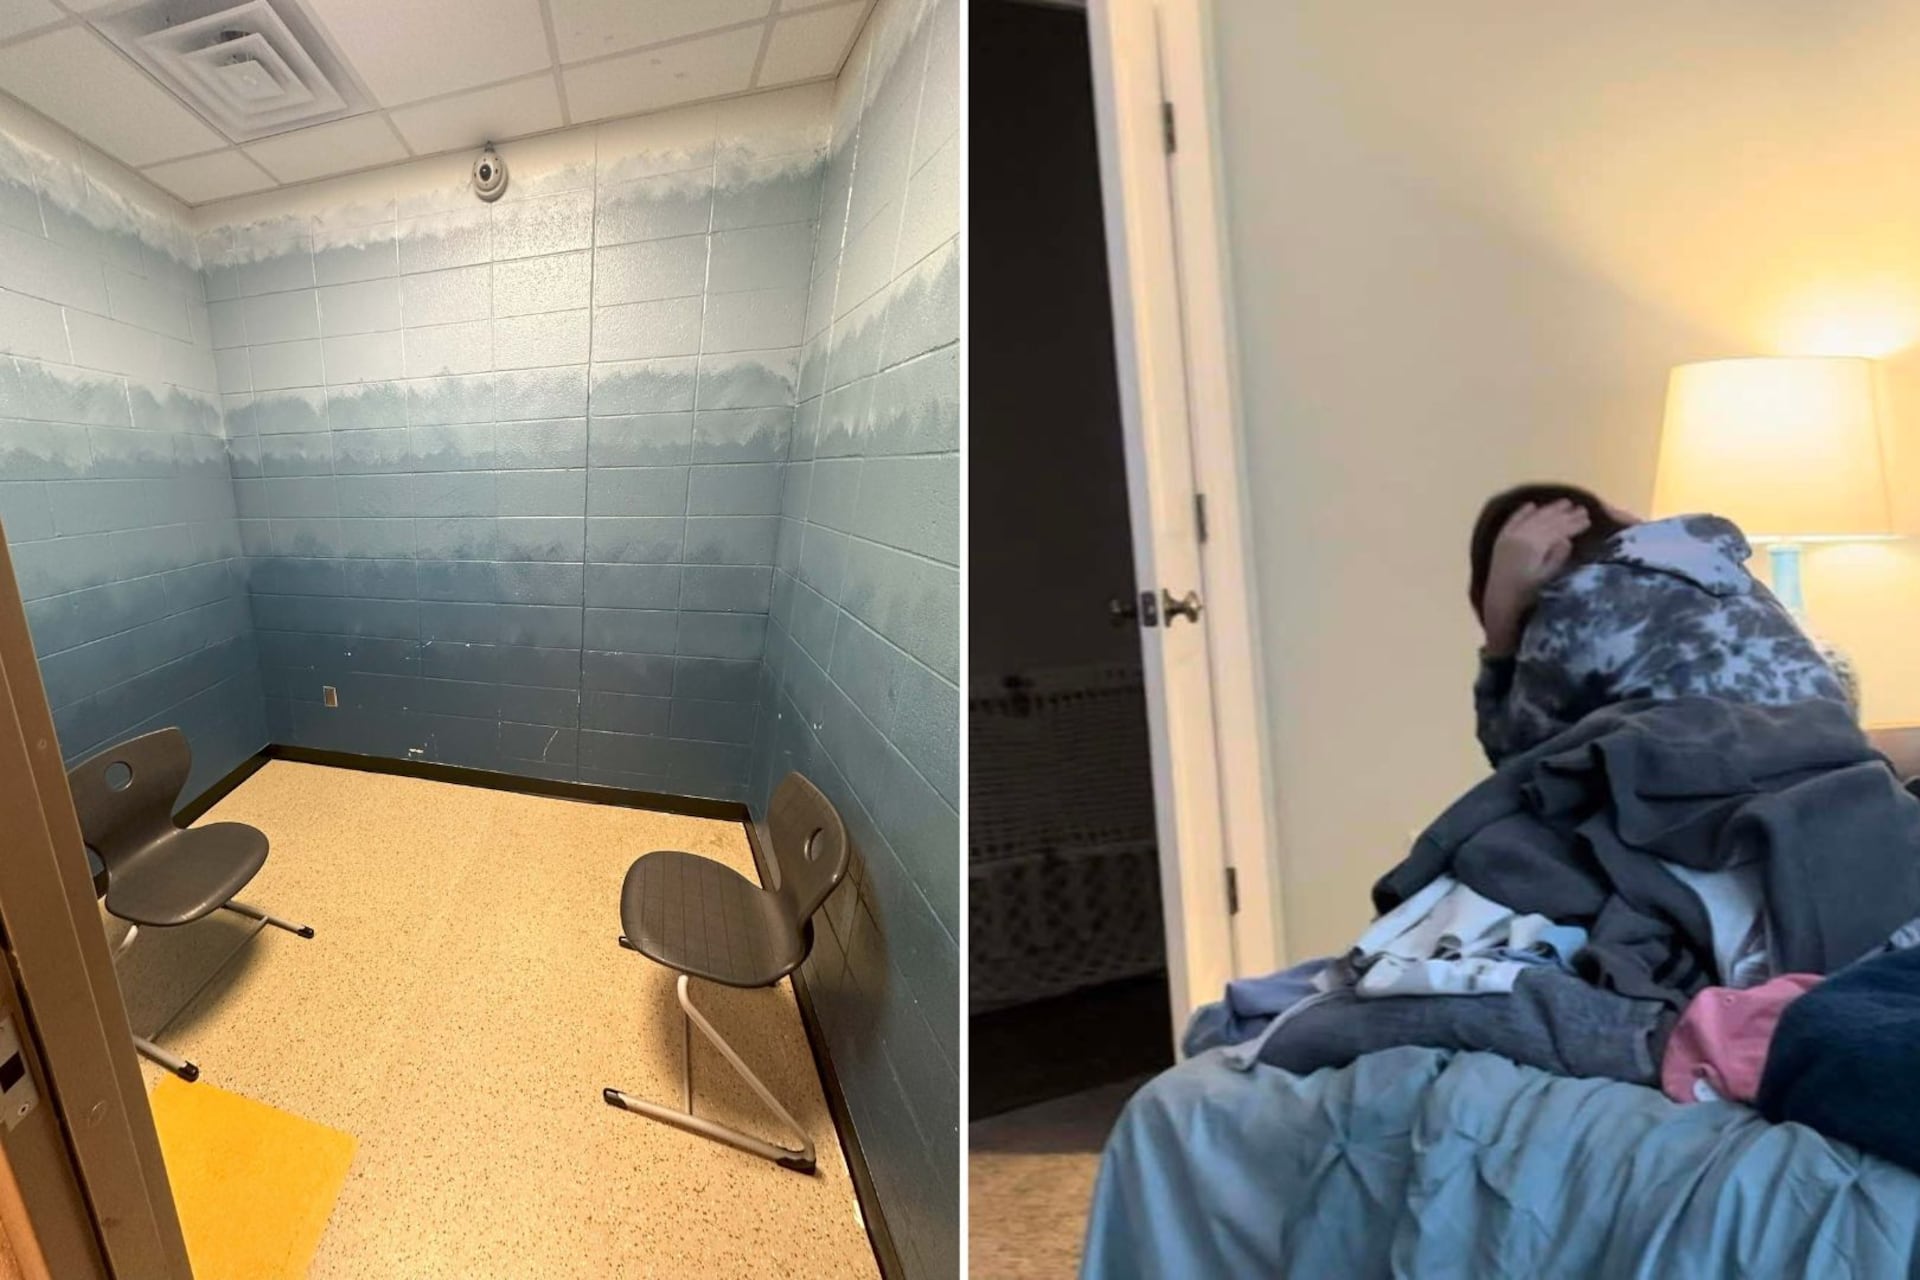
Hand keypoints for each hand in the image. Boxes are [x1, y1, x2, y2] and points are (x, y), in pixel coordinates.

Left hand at [1481, 500, 1589, 654]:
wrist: (1500, 602)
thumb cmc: (1527, 594)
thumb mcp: (1547, 579)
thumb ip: (1557, 558)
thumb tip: (1566, 539)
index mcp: (1533, 546)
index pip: (1558, 530)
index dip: (1574, 524)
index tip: (1589, 519)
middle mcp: (1520, 536)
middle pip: (1547, 521)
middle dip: (1566, 514)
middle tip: (1582, 508)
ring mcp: (1509, 537)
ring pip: (1533, 518)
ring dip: (1549, 509)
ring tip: (1565, 503)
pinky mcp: (1501, 541)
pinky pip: (1513, 520)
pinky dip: (1523, 512)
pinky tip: (1532, 505)